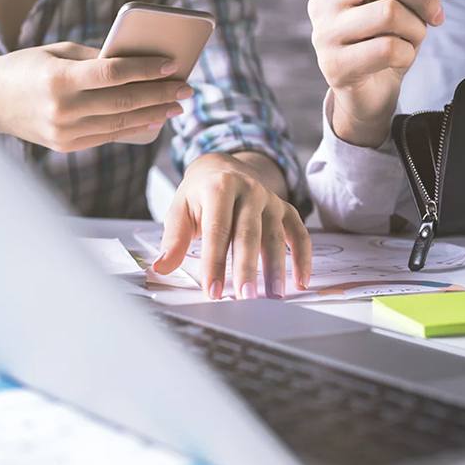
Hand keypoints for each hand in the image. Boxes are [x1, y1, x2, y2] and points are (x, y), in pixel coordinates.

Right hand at [0, 42, 191, 151]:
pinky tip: (156, 119)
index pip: (113, 73)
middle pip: (124, 101)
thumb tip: (141, 60)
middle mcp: (62, 108)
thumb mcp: (57, 52)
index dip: (146, 69)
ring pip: (122, 123)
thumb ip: (97, 57)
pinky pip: (111, 136)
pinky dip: (137, 128)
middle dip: (161, 94)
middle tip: (187, 88)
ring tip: (178, 105)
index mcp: (58, 79)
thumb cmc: (28, 68)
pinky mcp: (68, 146)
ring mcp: (65, 132)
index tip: (173, 65)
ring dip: (156, 114)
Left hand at [153, 153, 311, 299]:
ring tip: (273, 296)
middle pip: (249, 234)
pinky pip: (299, 233)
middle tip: (245, 297)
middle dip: (247, 268)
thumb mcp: (180, 210)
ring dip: (276, 268)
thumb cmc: (199, 195)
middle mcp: (249, 190)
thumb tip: (161, 268)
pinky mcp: (285, 209)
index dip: (214, 262)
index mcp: (220, 187)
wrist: (222, 167)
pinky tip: (301, 281)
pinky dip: (303, 257)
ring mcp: (271, 200)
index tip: (212, 291)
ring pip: (276, 236)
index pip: (218, 230)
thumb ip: (174, 239)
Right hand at [308, 0, 444, 147]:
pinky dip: (407, 54)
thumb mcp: (395, 7)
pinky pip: (390, 48)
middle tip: (437, 14)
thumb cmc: (382, 45)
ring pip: (390, 14)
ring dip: (416, 30)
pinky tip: (399, 60)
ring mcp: (325, 33)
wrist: (364, 98)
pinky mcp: (336, 65)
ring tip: (413, 41)